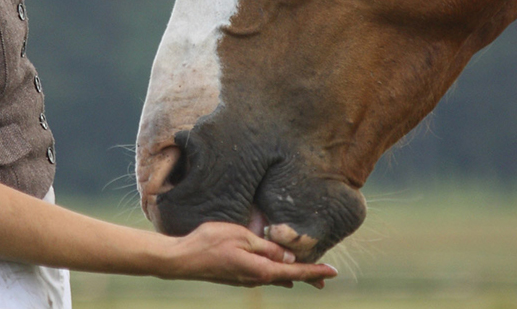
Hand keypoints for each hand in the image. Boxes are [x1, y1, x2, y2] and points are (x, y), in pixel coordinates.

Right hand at [163, 221, 337, 288]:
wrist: (183, 260)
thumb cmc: (211, 243)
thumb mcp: (242, 238)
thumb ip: (267, 247)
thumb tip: (290, 256)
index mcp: (261, 269)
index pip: (294, 270)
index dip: (314, 271)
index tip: (333, 271)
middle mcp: (256, 278)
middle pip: (288, 276)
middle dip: (308, 275)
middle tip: (327, 276)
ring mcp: (246, 279)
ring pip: (277, 277)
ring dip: (294, 274)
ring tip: (309, 275)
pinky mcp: (237, 276)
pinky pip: (265, 276)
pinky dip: (279, 273)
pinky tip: (281, 274)